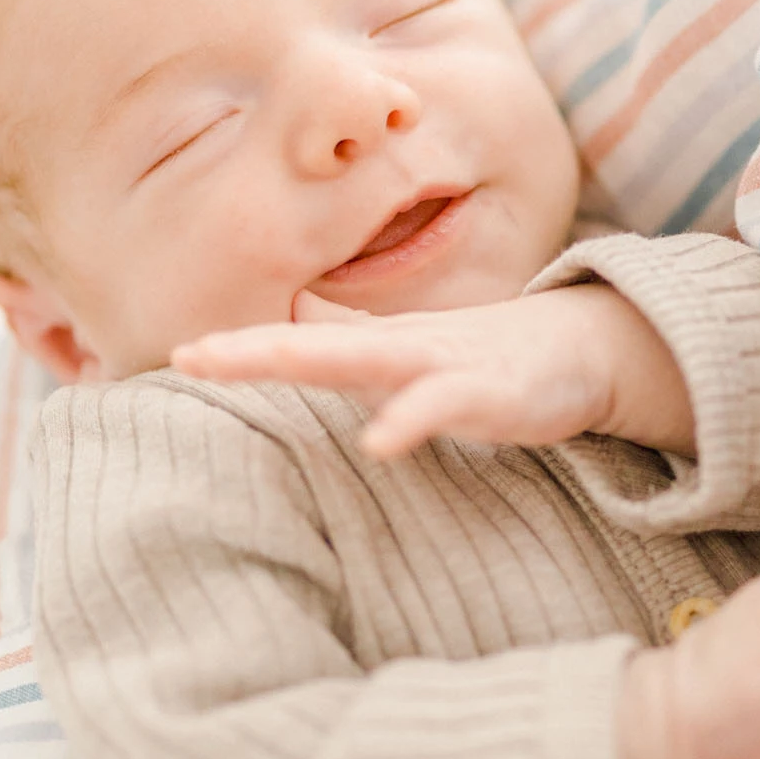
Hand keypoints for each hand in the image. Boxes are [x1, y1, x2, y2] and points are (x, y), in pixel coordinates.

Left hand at [175, 284, 694, 459]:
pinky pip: (444, 407)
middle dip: (251, 351)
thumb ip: (345, 336)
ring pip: (368, 362)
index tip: (177, 356)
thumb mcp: (404, 350)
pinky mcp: (489, 392)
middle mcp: (400, 347)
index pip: (297, 345)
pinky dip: (410, 419)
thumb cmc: (485, 354)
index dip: (239, 350)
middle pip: (313, 347)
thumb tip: (286, 317)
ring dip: (308, 363)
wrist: (582, 348)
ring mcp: (444, 365)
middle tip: (189, 355)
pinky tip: (378, 441)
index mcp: (376, 346)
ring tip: (249, 367)